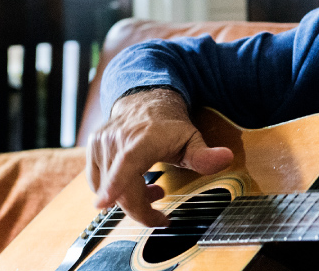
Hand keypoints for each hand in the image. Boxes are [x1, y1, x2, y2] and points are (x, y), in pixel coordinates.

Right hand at [86, 88, 233, 226]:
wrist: (144, 101)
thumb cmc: (169, 124)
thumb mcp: (192, 138)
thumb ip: (205, 155)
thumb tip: (225, 158)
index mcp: (142, 139)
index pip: (127, 163)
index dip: (115, 185)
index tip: (104, 203)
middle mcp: (117, 140)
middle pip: (120, 188)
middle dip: (140, 210)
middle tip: (161, 217)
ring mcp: (101, 145)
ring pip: (108, 189)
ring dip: (131, 198)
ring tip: (152, 189)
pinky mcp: (92, 151)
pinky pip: (98, 182)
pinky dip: (115, 190)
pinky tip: (134, 184)